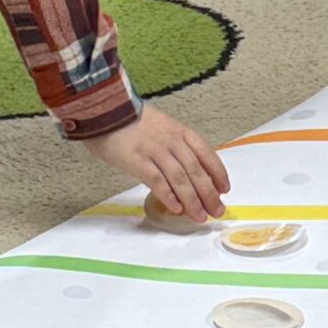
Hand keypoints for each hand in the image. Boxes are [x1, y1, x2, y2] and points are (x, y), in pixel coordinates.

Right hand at [85, 105, 228, 223]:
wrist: (103, 111)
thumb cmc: (130, 122)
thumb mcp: (160, 127)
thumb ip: (175, 145)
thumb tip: (190, 172)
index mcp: (178, 131)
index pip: (206, 153)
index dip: (218, 172)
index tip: (224, 189)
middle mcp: (170, 140)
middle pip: (195, 170)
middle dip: (209, 193)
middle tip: (217, 211)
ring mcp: (153, 150)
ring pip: (179, 178)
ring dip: (192, 200)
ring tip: (199, 216)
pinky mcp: (136, 161)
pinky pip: (157, 181)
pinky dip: (168, 196)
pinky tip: (176, 208)